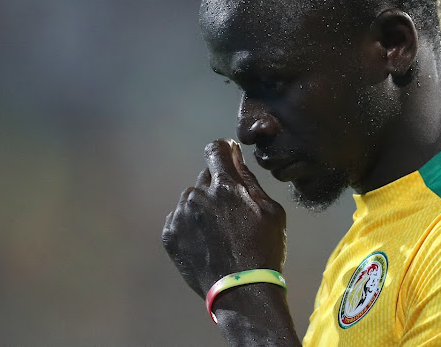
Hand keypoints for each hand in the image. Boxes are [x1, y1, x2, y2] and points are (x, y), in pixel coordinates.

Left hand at [162, 139, 286, 297]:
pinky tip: (205, 241)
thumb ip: (249, 180)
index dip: (224, 151)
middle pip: (205, 176)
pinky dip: (190, 224)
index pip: (216, 149)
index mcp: (225, 186)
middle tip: (231, 211)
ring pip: (191, 198)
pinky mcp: (169, 235)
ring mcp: (180, 216)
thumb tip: (235, 157)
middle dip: (218, 186)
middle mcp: (197, 195)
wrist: (242, 292)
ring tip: (218, 231)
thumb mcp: (272, 211)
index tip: (229, 158)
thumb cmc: (264, 250)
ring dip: (203, 205)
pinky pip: (179, 217)